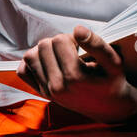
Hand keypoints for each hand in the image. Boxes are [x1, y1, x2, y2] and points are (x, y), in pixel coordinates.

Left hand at [17, 26, 136, 123]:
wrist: (109, 107)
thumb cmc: (111, 81)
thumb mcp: (113, 61)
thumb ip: (96, 43)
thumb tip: (77, 29)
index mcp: (74, 76)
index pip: (59, 40)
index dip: (71, 38)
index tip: (81, 46)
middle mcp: (57, 86)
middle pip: (43, 46)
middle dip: (57, 43)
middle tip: (72, 51)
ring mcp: (47, 91)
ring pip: (30, 57)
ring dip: (44, 51)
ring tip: (60, 56)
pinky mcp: (42, 93)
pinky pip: (23, 72)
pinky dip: (31, 63)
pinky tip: (48, 63)